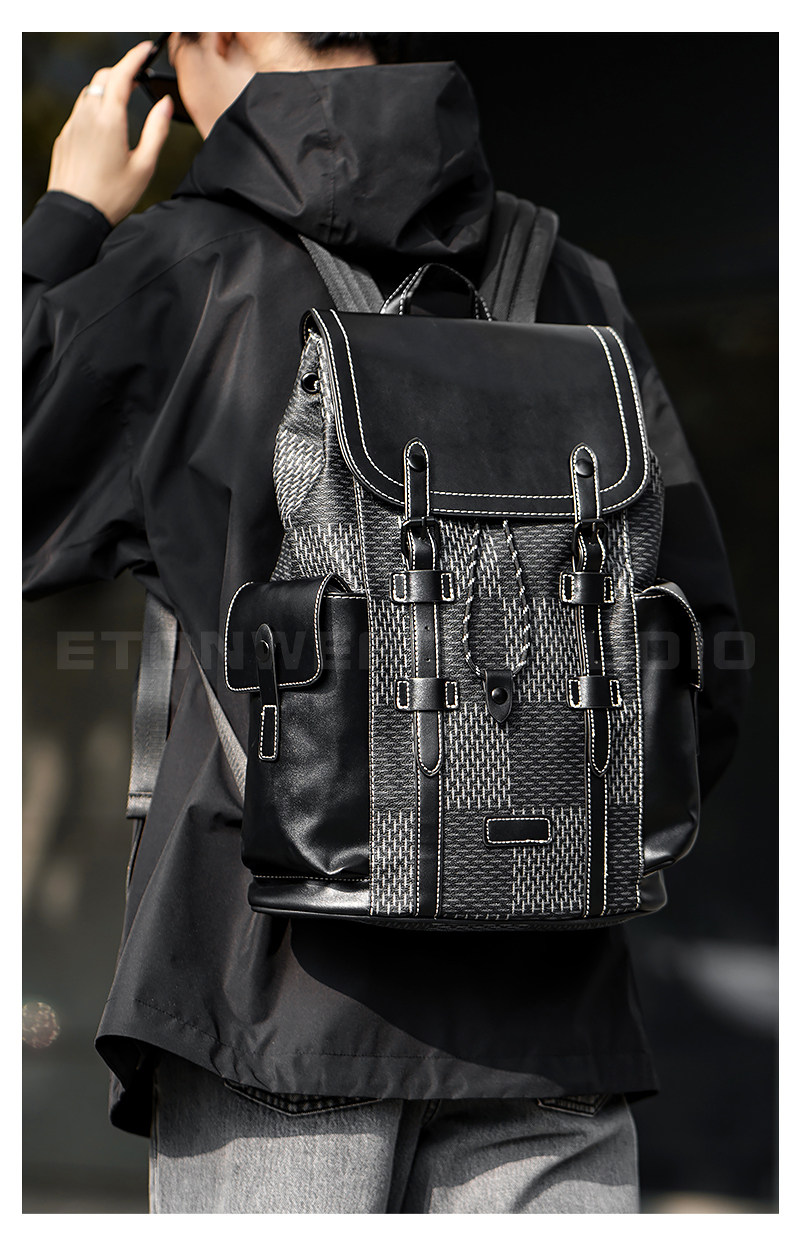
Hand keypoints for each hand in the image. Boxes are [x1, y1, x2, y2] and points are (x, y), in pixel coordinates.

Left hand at [47, 41, 172, 226]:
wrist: (76, 214)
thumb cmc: (112, 196)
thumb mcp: (144, 166)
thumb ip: (156, 131)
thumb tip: (164, 105)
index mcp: (109, 119)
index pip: (121, 75)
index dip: (135, 58)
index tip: (145, 50)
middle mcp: (88, 115)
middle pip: (103, 78)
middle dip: (121, 72)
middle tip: (138, 77)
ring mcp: (73, 124)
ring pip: (89, 93)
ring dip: (106, 90)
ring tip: (122, 102)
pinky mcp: (65, 136)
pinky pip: (80, 111)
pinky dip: (94, 108)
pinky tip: (105, 127)